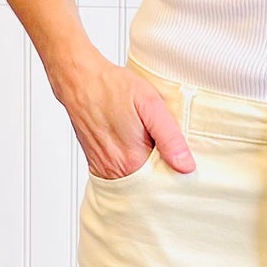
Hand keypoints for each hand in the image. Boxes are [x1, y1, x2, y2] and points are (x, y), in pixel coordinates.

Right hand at [52, 48, 195, 179]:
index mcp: (132, 160)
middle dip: (163, 172)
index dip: (178, 173)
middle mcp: (115, 171)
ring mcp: (104, 169)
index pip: (166, 184)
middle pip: (150, 187)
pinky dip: (133, 168)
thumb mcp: (151, 105)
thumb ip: (170, 137)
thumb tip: (186, 165)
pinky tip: (136, 148)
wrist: (79, 80)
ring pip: (136, 182)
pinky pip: (122, 177)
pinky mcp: (96, 165)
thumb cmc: (112, 87)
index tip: (182, 158)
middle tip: (167, 148)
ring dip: (148, 170)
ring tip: (149, 144)